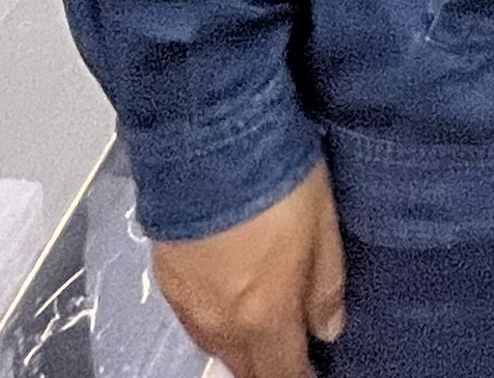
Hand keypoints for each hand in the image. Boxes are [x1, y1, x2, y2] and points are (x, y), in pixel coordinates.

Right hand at [150, 163, 345, 377]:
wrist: (205, 139)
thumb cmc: (274, 179)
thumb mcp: (323, 228)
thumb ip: (325, 287)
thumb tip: (328, 330)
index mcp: (265, 317)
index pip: (283, 374)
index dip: (300, 376)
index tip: (312, 369)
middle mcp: (221, 323)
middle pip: (244, 368)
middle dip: (268, 367)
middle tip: (287, 351)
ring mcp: (188, 303)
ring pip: (216, 347)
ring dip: (239, 347)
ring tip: (258, 328)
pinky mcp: (165, 278)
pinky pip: (192, 319)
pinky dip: (212, 321)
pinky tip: (225, 300)